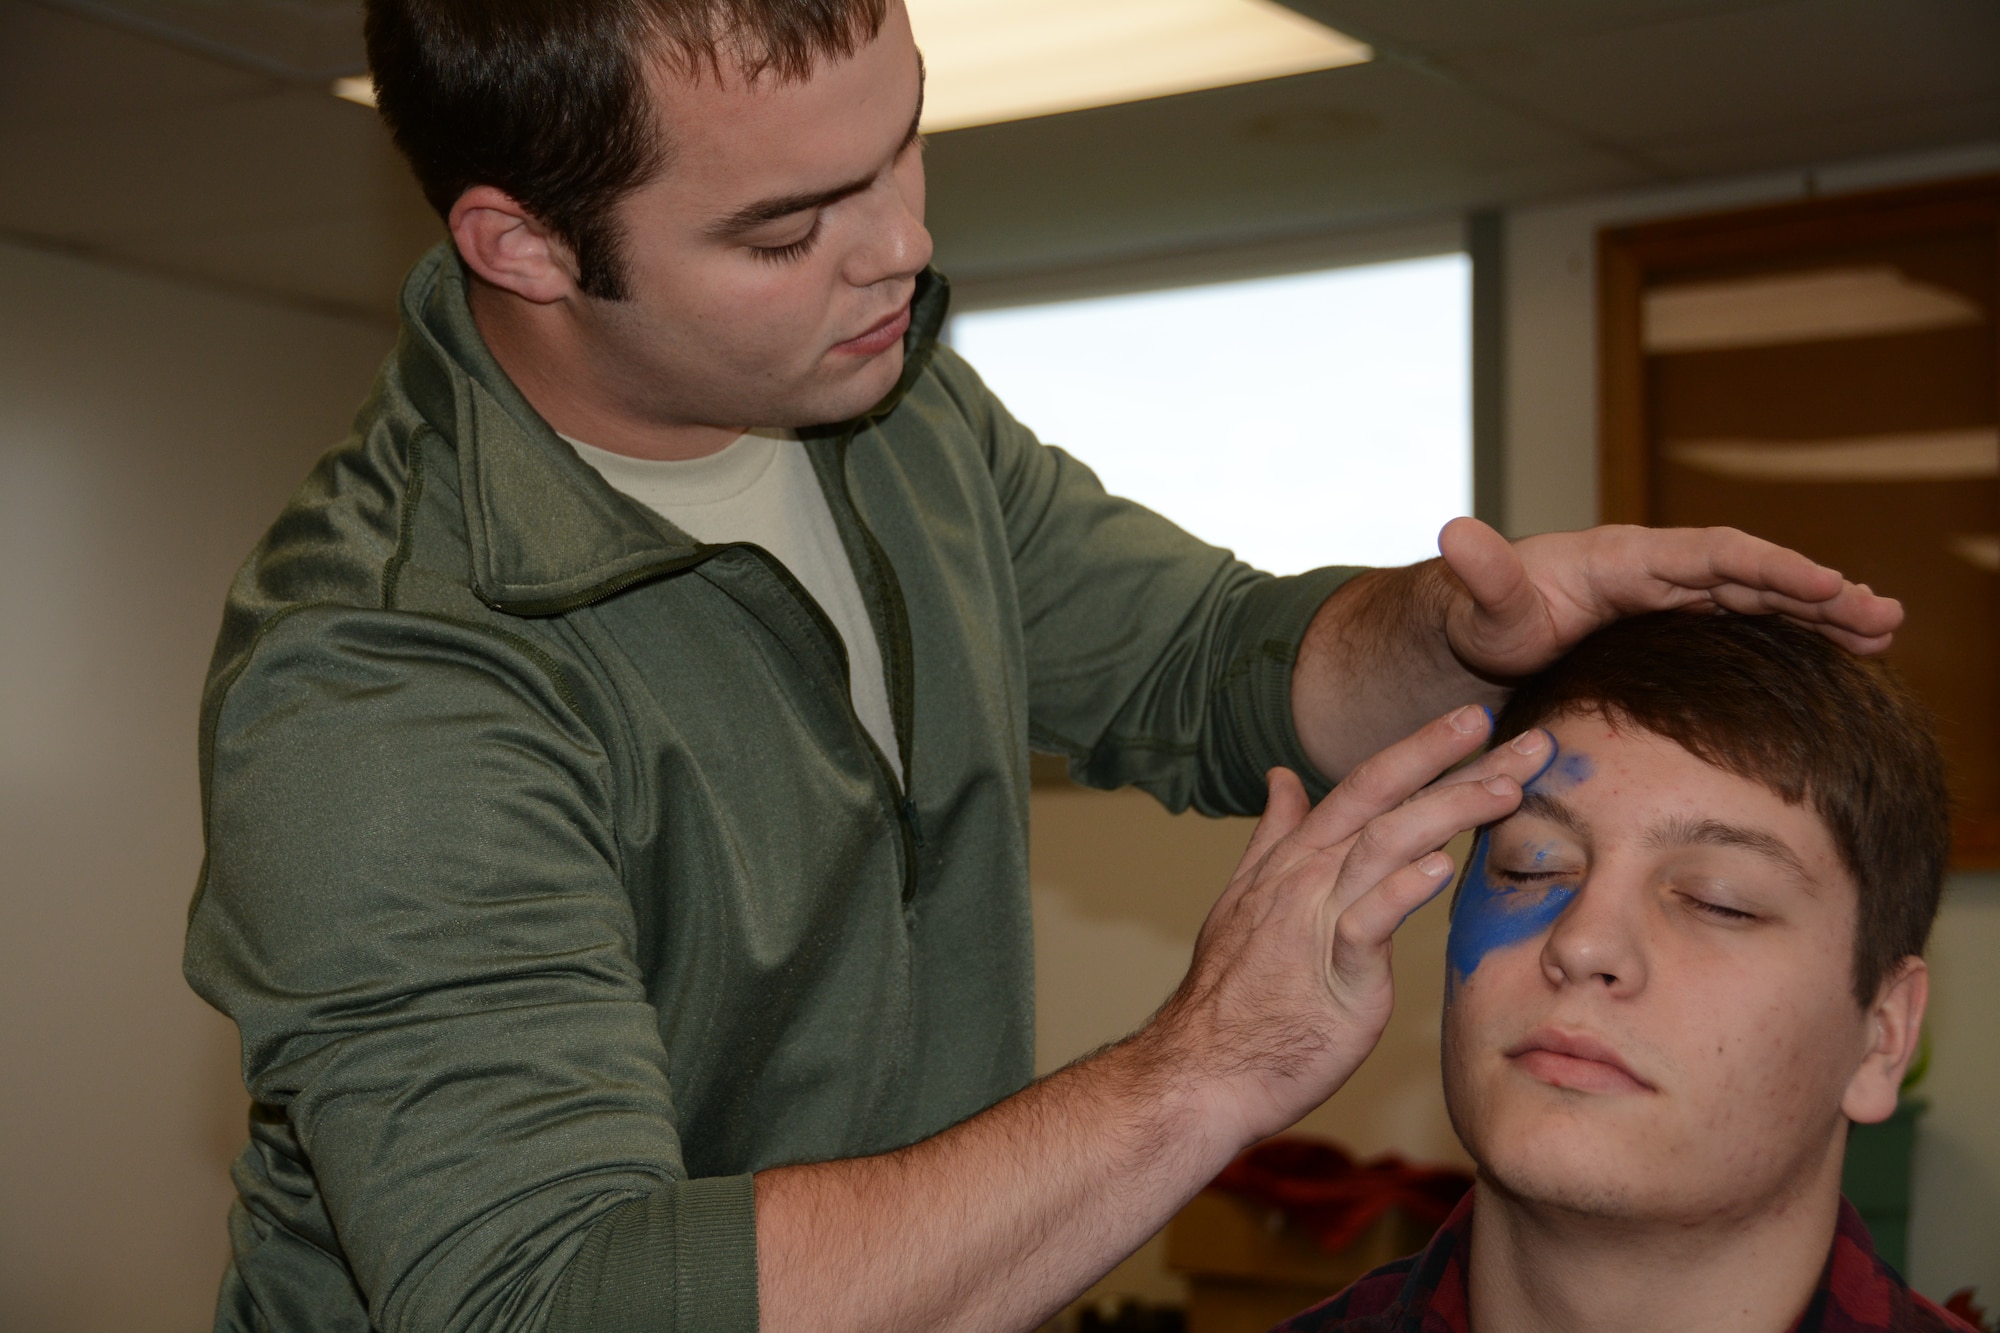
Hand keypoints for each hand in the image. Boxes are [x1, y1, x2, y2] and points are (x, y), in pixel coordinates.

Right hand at [1148, 706, 1554, 1147]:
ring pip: (1385, 844)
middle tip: (1527, 737)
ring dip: (1449, 810)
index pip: (1366, 785)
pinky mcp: (1334, 975)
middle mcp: (1307, 875)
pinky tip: (1443, 869)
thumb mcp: (1246, 900)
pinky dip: (1402, 890)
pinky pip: (1367, 923)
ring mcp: (1316, 920)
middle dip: (1453, 760)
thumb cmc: (1235, 994)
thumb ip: (1274, 838)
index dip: (1421, 748)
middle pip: (1384, 799)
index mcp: (1297, 858)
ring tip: (1508, 789)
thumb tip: (1282, 780)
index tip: (1475, 721)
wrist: (1202, 1069)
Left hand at [1436, 517, 1902, 676]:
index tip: (1826, 584)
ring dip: (1819, 615)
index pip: (1712, 555)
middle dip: (1818, 593)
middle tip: (1884, 617)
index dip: (1769, 568)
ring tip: (1883, 632)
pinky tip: (1837, 655)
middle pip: (1751, 576)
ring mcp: (1667, 602)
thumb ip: (1481, 576)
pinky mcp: (1671, 632)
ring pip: (1757, 601)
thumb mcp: (1479, 604)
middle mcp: (1656, 574)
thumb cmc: (1478, 618)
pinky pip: (1742, 627)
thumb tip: (1456, 531)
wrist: (1474, 633)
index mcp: (1624, 561)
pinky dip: (1790, 636)